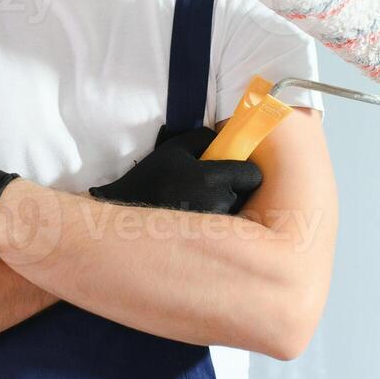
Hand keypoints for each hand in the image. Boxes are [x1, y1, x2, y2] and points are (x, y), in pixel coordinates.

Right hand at [88, 125, 262, 214]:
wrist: (127, 217)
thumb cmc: (150, 179)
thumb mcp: (173, 148)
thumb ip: (202, 137)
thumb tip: (222, 138)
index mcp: (212, 178)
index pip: (252, 176)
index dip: (245, 171)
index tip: (233, 169)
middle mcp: (218, 203)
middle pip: (243, 194)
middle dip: (232, 188)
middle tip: (209, 185)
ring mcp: (214, 226)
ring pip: (233, 210)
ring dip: (222, 204)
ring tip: (196, 201)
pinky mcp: (208, 241)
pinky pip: (222, 227)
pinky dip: (213, 221)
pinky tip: (192, 216)